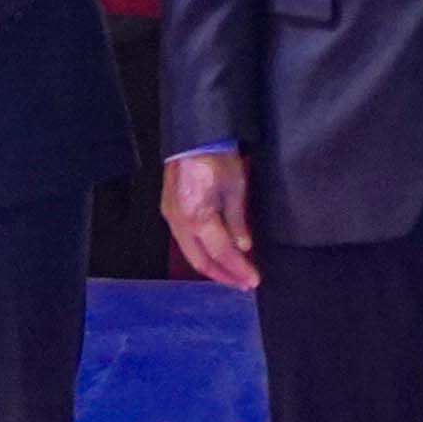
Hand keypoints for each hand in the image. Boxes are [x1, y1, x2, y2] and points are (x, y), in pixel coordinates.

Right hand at [162, 144, 260, 289]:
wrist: (194, 137)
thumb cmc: (217, 158)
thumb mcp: (236, 188)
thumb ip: (238, 221)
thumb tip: (243, 246)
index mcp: (198, 217)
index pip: (222, 253)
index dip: (238, 269)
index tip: (253, 280)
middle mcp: (180, 222)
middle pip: (201, 261)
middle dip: (223, 276)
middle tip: (243, 283)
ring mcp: (171, 217)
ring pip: (190, 253)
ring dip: (212, 267)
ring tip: (232, 274)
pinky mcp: (170, 211)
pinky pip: (184, 241)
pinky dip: (201, 252)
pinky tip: (215, 255)